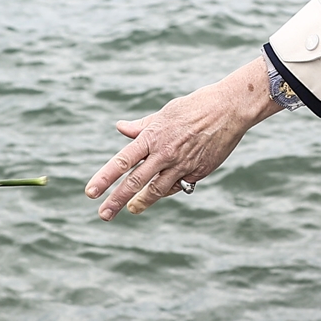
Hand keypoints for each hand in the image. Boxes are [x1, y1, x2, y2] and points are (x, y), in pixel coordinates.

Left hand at [85, 56, 279, 219]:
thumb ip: (141, 126)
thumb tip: (120, 128)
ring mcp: (182, 165)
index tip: (91, 192)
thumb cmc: (194, 106)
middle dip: (117, 200)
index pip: (122, 161)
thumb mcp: (164, 113)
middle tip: (103, 214)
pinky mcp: (199, 172)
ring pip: (157, 190)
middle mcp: (164, 154)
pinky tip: (160, 192)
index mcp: (152, 137)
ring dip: (141, 202)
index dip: (105, 178)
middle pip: (135, 182)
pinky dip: (168, 190)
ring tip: (131, 209)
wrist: (229, 109)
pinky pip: (179, 186)